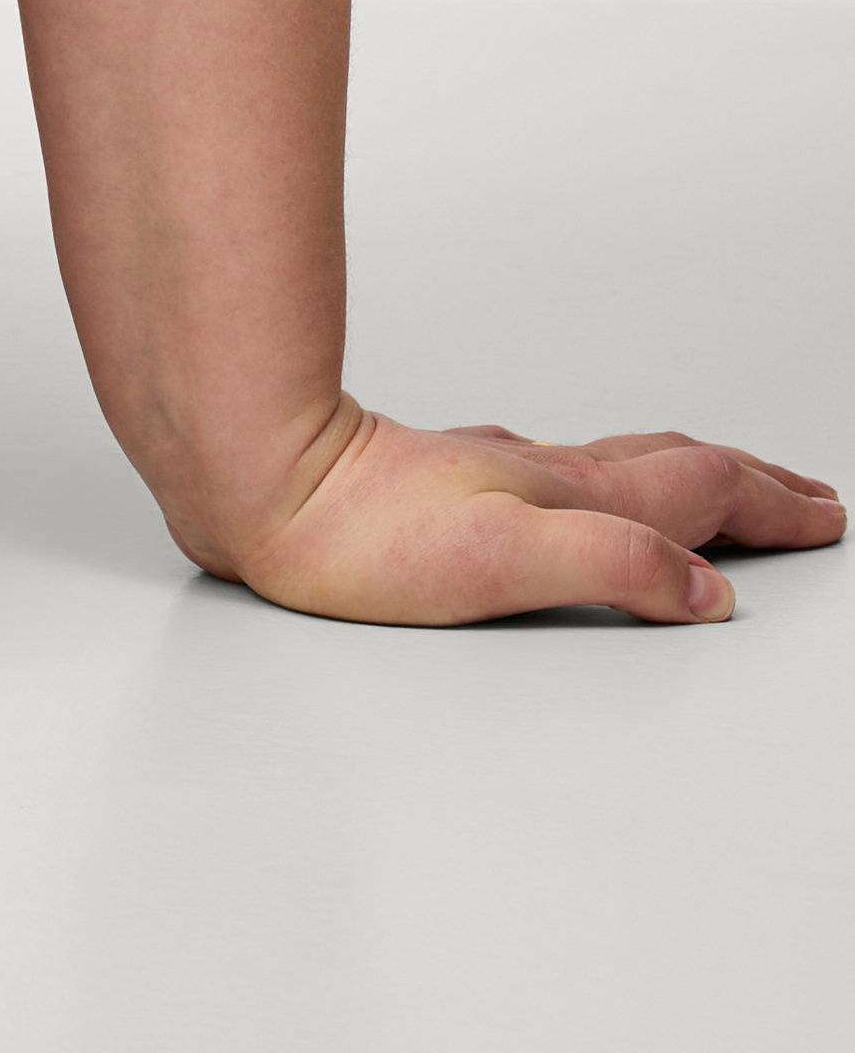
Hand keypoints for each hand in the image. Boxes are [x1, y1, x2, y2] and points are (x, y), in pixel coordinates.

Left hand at [207, 399, 843, 624]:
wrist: (255, 479)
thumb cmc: (358, 534)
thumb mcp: (505, 562)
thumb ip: (613, 566)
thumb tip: (707, 589)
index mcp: (569, 496)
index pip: (697, 494)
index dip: (769, 508)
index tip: (827, 517)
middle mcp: (541, 476)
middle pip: (672, 468)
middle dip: (749, 484)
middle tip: (807, 495)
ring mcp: (497, 474)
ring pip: (619, 463)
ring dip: (689, 471)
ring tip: (726, 478)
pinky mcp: (450, 480)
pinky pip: (563, 467)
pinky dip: (610, 474)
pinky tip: (580, 479)